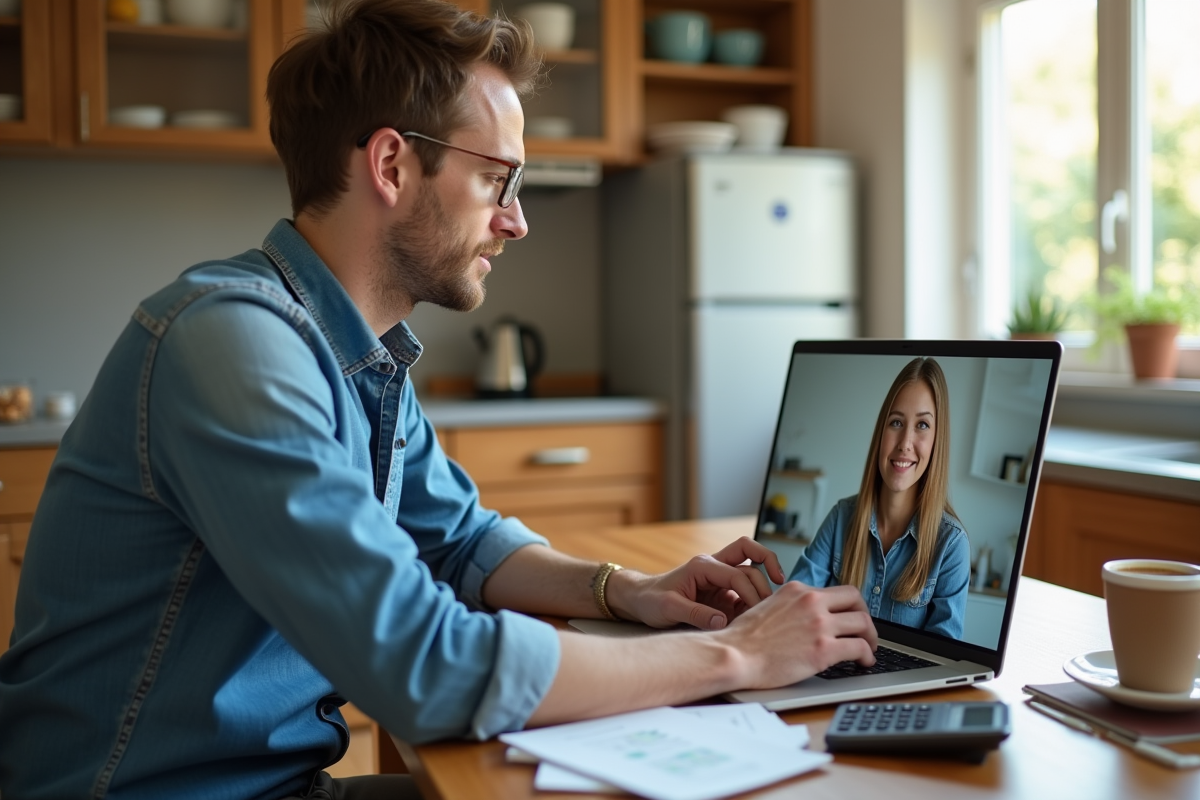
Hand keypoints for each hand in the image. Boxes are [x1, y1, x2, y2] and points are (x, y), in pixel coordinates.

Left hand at [606, 537, 786, 630]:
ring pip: (752, 572)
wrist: (640, 601)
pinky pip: (745, 593)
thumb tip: (722, 623)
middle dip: (769, 572)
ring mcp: (720, 580)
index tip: (760, 611)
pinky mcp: (722, 594)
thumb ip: (695, 614)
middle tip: (778, 600)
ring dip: (764, 586)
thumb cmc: (651, 600)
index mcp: (703, 566)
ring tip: (774, 609)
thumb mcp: (668, 608)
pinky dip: (755, 603)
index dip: (752, 591)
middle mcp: (714, 567)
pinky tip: (759, 619)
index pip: (738, 573)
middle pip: (752, 556)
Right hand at [716, 581, 877, 688]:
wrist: (735, 654)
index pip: (835, 590)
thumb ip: (789, 607)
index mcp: (797, 590)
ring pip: (863, 623)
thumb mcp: (767, 606)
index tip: (850, 616)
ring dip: (870, 637)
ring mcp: (819, 624)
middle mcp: (811, 602)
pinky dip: (867, 656)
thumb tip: (802, 617)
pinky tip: (864, 663)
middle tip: (865, 631)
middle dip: (864, 616)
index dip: (849, 605)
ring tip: (868, 649)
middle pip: (855, 601)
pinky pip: (860, 648)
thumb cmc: (743, 639)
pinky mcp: (824, 649)